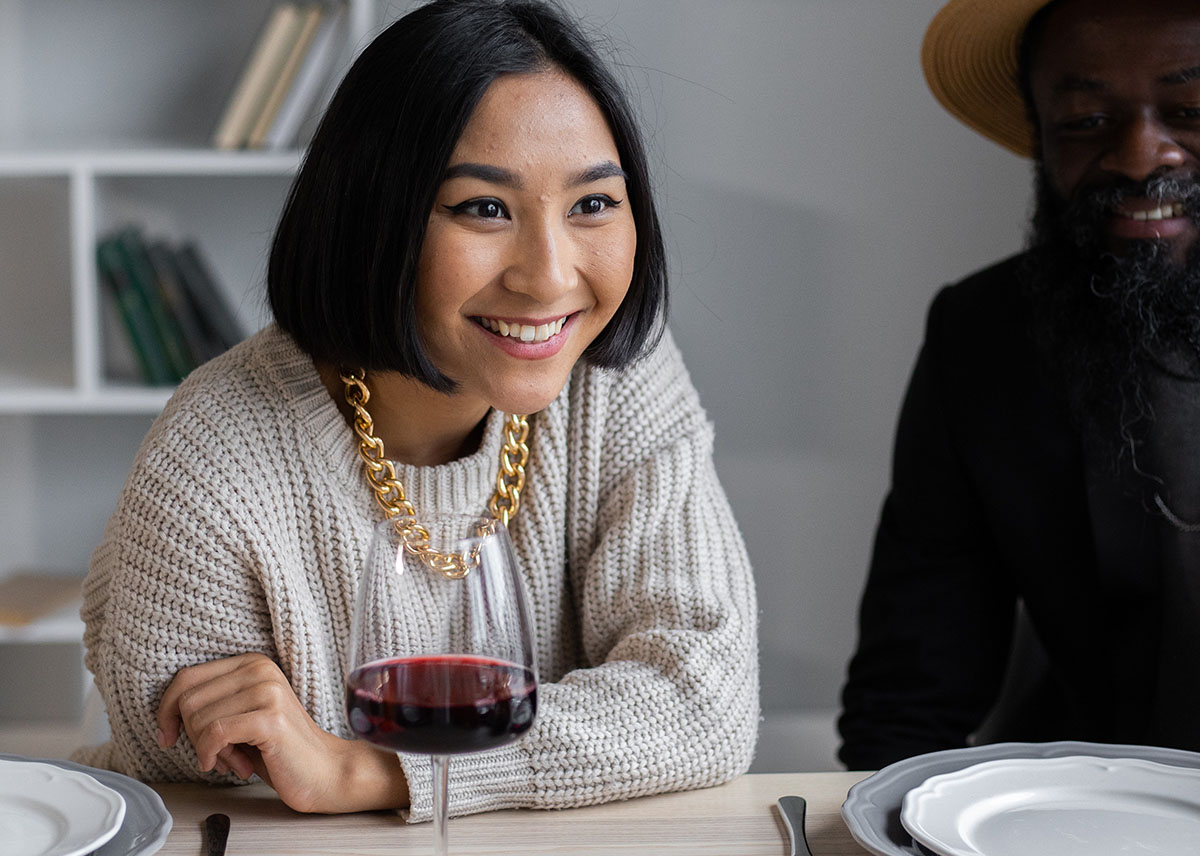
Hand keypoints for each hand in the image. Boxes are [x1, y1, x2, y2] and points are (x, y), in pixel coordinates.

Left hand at [157, 653, 407, 812]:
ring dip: (206, 750)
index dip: (167, 710)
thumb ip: (212, 703)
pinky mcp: (270, 718)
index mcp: (251, 663)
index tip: (168, 736)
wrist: (324, 771)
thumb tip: (166, 712)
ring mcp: (267, 691)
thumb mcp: (240, 717)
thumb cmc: (277, 749)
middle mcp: (259, 669)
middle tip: (216, 754)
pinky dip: (211, 755)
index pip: (187, 678)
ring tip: (232, 760)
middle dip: (191, 736)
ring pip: (199, 718)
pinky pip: (214, 734)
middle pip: (188, 700)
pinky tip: (229, 766)